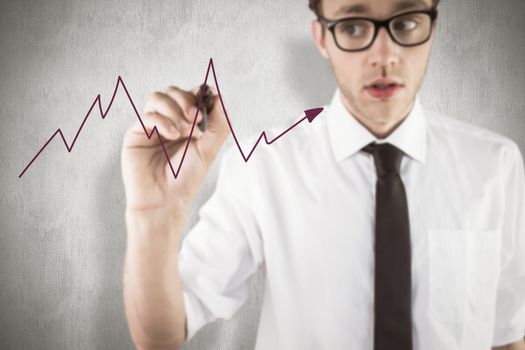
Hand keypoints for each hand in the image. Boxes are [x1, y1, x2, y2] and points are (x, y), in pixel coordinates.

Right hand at [121, 84, 228, 211]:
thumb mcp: (209, 149)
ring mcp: (152, 127)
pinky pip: (147, 115)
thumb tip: (219, 96)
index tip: (208, 106)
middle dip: (187, 101)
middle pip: (173, 91)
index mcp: (187, 124)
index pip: (191, 96)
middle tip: (196, 119)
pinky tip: (173, 135)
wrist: (165, 201)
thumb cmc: (186, 179)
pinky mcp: (136, 134)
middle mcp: (168, 122)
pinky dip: (163, 121)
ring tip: (184, 131)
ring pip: (158, 98)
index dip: (199, 94)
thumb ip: (218, 124)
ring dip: (174, 109)